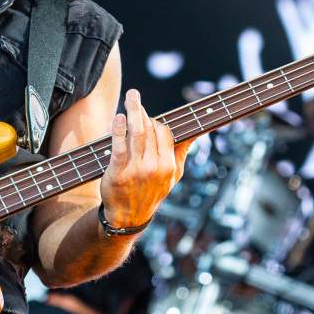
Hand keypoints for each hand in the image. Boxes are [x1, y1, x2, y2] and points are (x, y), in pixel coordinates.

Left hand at [100, 89, 189, 228]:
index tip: (148, 117)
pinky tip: (119, 118)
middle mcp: (154, 167)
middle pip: (150, 129)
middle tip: (134, 98)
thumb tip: (196, 131)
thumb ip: (182, 151)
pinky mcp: (117, 174)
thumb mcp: (173, 176)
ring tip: (132, 95)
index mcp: (169, 166)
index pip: (165, 133)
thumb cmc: (151, 192)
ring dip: (133, 110)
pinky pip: (119, 147)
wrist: (128, 218)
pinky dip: (119, 129)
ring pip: (136, 133)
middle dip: (142, 112)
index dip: (156, 122)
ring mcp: (136, 170)